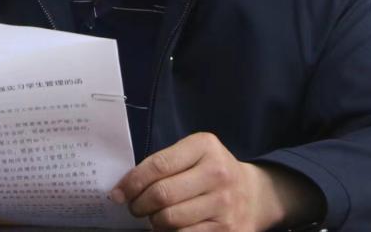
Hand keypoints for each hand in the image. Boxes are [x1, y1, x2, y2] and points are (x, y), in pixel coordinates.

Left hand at [110, 132, 322, 230]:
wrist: (253, 194)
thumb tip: (123, 188)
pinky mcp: (227, 230)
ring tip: (152, 218)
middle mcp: (218, 173)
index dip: (132, 182)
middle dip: (139, 205)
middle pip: (162, 195)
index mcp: (204, 146)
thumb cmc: (210, 171)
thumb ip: (162, 164)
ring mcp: (225, 203)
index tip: (117, 193)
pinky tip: (169, 228)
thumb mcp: (192, 154)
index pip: (158, 165)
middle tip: (134, 208)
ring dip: (152, 222)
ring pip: (170, 220)